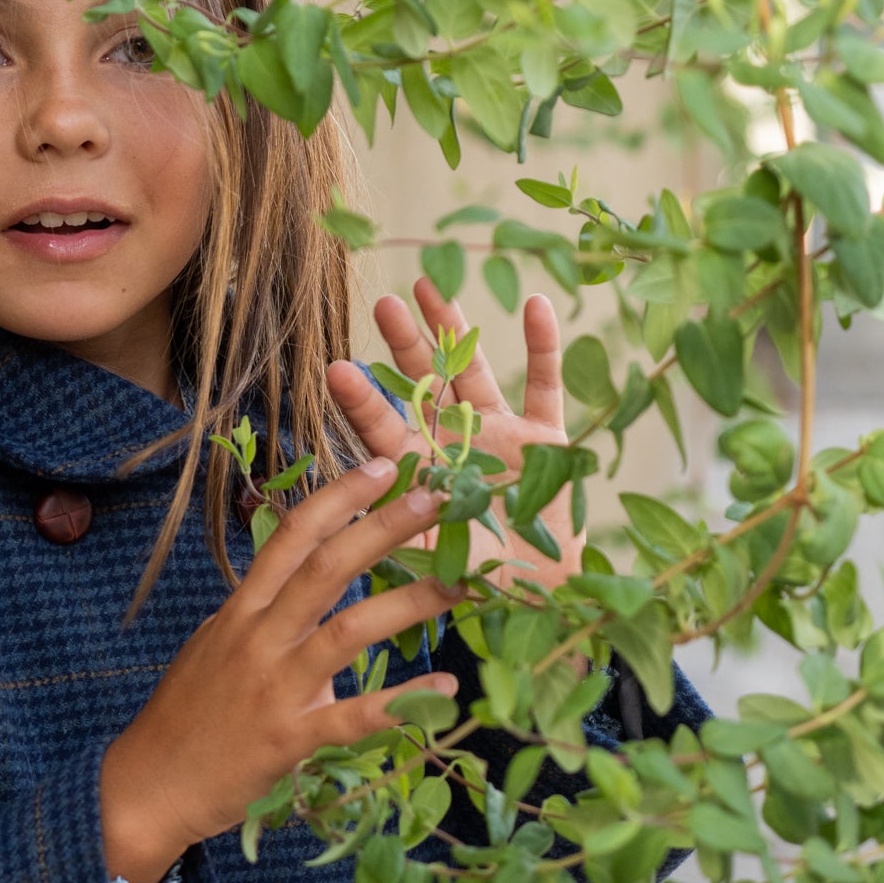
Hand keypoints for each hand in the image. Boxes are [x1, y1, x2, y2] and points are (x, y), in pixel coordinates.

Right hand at [100, 459, 460, 882]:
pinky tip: (445, 688)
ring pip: (347, 631)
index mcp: (242, 610)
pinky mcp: (290, 739)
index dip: (337, 497)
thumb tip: (290, 589)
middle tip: (435, 499)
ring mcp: (275, 687)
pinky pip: (353, 716)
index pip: (291, 536)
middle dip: (383, 528)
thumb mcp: (213, 645)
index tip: (381, 468)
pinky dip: (401, 702)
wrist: (150, 786)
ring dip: (407, 604)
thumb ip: (256, 615)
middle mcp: (259, 637)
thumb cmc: (185, 715)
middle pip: (326, 568)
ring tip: (459, 585)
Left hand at [326, 277, 584, 591]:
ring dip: (455, 329)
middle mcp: (454, 442)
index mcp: (419, 470)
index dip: (362, 400)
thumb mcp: (432, 557)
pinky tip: (535, 304)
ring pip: (473, 371)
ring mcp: (500, 434)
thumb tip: (367, 506)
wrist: (542, 596)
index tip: (337, 368)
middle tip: (383, 302)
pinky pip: (544, 384)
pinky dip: (543, 347)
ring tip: (431, 286)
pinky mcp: (546, 437)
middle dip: (405, 343)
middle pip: (424, 383)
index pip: (383, 427)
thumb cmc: (479, 581)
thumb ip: (404, 528)